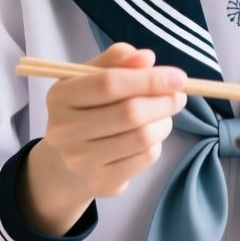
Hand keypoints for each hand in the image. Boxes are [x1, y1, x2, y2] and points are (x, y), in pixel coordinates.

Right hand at [23, 43, 186, 234]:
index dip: (149, 79)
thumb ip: (115, 62)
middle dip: (163, 102)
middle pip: (129, 113)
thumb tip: (145, 57)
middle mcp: (64, 131)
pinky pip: (145, 158)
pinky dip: (156, 143)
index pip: (109, 83)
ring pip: (142, 137)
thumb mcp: (90, 79)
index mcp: (60, 97)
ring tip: (164, 115)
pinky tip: (150, 137)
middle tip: (179, 96)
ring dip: (163, 122)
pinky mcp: (100, 182)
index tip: (178, 77)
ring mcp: (80, 161)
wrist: (64, 162)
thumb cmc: (85, 110)